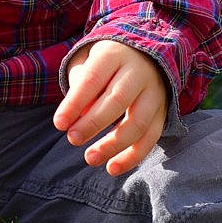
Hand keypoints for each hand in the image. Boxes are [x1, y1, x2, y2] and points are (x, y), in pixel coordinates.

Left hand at [53, 39, 167, 176]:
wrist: (144, 54)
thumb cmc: (105, 64)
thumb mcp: (88, 62)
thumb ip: (80, 83)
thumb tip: (80, 115)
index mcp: (114, 55)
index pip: (93, 79)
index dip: (75, 103)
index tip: (59, 124)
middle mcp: (138, 72)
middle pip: (117, 100)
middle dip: (93, 123)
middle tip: (73, 139)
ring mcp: (154, 92)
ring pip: (138, 122)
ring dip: (114, 144)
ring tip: (90, 158)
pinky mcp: (162, 111)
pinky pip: (151, 136)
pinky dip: (133, 156)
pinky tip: (113, 168)